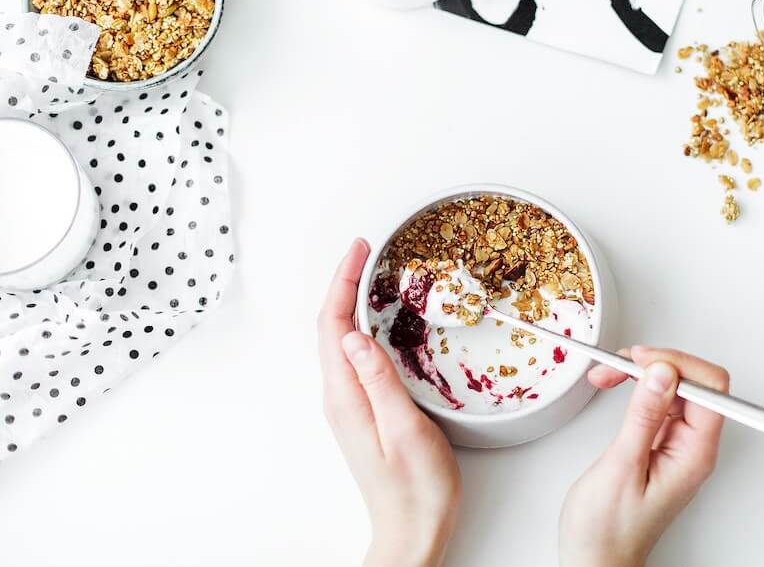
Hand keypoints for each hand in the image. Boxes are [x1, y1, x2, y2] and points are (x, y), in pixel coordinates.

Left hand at [317, 238, 460, 566]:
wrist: (413, 530)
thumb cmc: (416, 488)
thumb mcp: (405, 430)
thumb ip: (380, 381)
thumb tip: (355, 336)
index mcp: (346, 397)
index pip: (333, 326)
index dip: (343, 283)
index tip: (359, 249)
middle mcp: (340, 397)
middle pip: (331, 328)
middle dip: (343, 283)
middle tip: (365, 251)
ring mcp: (349, 404)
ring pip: (341, 341)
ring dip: (351, 303)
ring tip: (370, 274)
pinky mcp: (363, 410)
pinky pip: (354, 356)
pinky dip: (362, 326)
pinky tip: (378, 321)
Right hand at [559, 346, 728, 566]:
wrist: (595, 559)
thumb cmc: (608, 529)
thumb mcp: (622, 467)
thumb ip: (644, 416)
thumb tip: (662, 372)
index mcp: (695, 454)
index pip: (711, 388)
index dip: (677, 364)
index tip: (641, 361)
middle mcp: (693, 446)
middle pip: (694, 382)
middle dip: (656, 363)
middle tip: (618, 364)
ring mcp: (679, 443)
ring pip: (674, 386)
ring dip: (642, 372)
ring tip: (609, 373)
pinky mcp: (661, 442)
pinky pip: (659, 400)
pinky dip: (636, 387)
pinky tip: (615, 386)